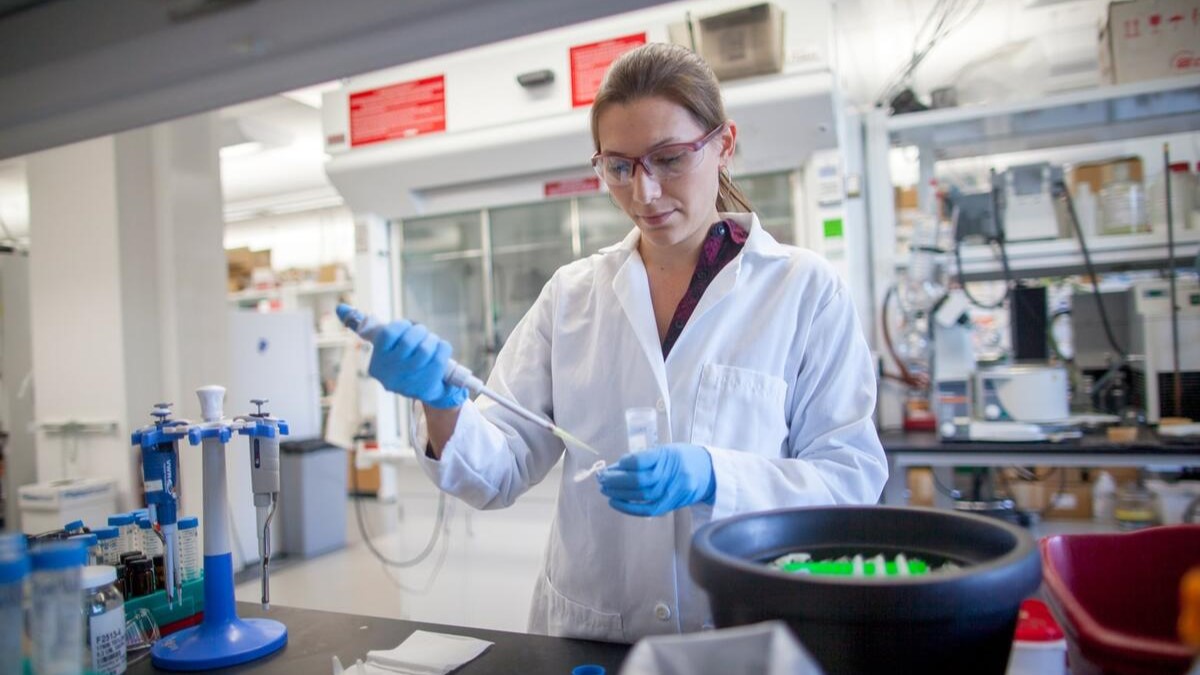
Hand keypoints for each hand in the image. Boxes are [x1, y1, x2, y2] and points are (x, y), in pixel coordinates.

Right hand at [367, 320, 466, 408]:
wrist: (426, 390)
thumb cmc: (408, 362)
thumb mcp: (392, 351)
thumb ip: (386, 335)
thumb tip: (368, 321)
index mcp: (377, 364)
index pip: (387, 334)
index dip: (401, 325)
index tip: (407, 326)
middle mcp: (390, 375)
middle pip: (408, 341)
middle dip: (420, 331)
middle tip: (423, 332)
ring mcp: (408, 382)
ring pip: (424, 349)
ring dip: (432, 339)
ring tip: (432, 340)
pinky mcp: (426, 387)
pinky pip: (439, 359)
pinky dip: (444, 348)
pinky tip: (441, 349)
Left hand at [597, 444, 714, 516]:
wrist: (708, 472)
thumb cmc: (683, 458)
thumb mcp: (665, 450)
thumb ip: (643, 458)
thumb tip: (615, 468)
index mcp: (669, 456)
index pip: (642, 461)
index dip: (624, 463)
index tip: (614, 464)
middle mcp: (672, 475)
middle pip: (639, 480)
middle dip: (616, 480)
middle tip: (602, 478)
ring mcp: (672, 492)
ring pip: (641, 496)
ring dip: (618, 493)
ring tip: (605, 489)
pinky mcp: (670, 505)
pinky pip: (647, 510)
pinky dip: (628, 508)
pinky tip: (615, 502)